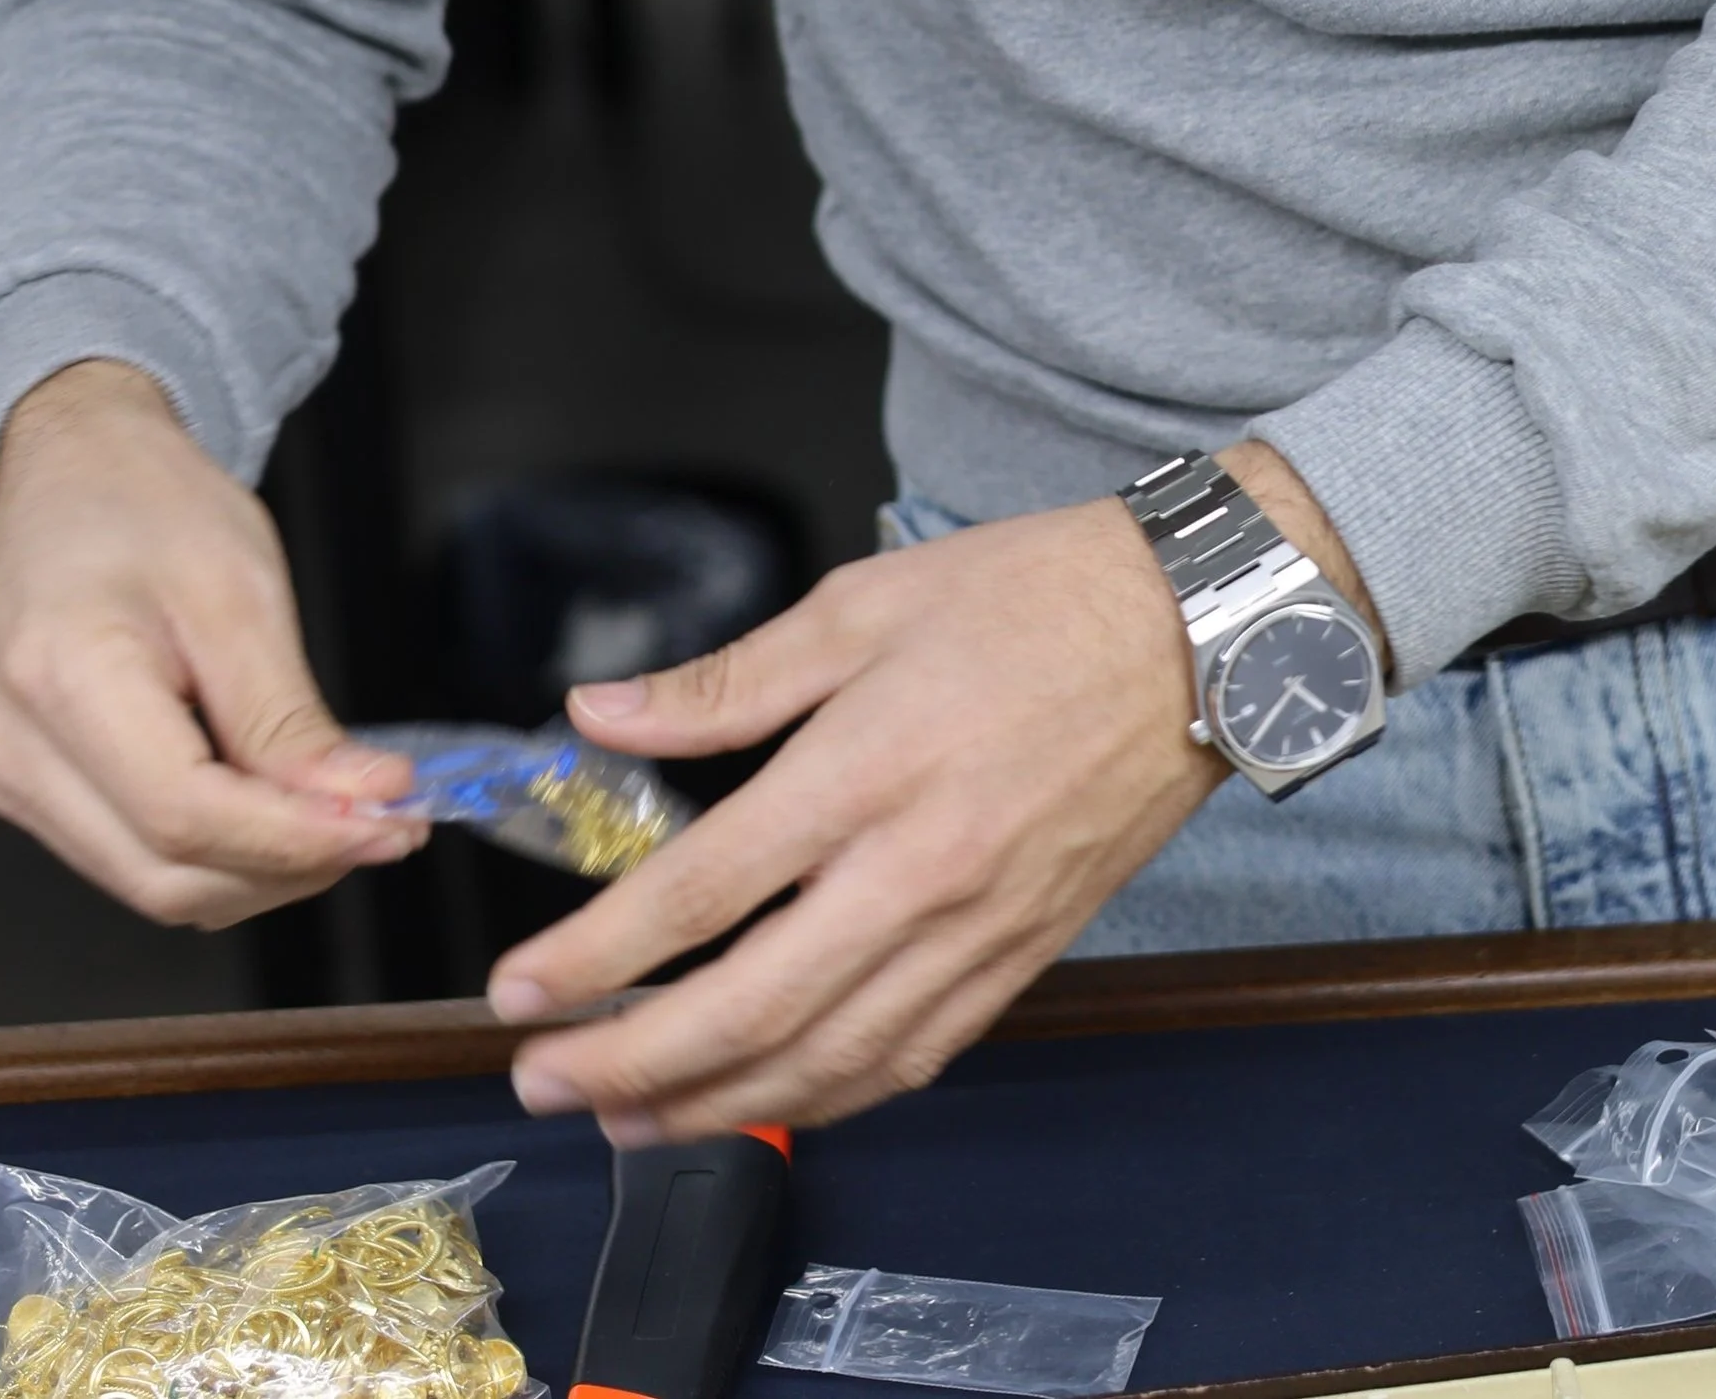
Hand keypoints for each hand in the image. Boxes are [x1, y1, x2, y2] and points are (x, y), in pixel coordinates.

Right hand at [0, 359, 422, 927]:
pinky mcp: (26, 784)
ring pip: (148, 883)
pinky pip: (128, 856)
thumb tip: (359, 804)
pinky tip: (277, 811)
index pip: (186, 815)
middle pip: (164, 873)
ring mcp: (8, 773)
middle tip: (387, 826)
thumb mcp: (241, 590)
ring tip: (343, 818)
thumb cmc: (148, 506)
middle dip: (289, 866)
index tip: (391, 823)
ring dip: (258, 872)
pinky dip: (215, 853)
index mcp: (61, 678)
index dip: (297, 837)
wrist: (73, 470)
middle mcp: (11, 747)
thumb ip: (290, 717)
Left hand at [488, 440, 1379, 1136]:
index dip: (598, 953)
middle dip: (631, 1061)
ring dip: (713, 1105)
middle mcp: (919, 867)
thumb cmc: (1034, 597)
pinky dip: (826, 1098)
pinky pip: (911, 1057)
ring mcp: (977, 926)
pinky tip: (766, 1101)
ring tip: (627, 1116)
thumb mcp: (863, 601)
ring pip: (829, 1059)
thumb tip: (601, 716)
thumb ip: (727, 680)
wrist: (1195, 633)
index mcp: (868, 765)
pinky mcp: (1023, 955)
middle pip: (752, 1007)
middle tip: (542, 1080)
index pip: (705, 890)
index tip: (520, 989)